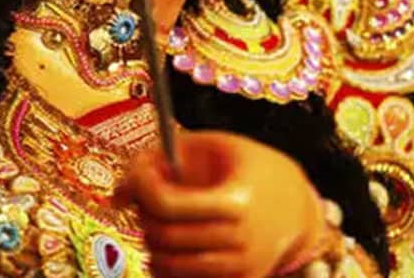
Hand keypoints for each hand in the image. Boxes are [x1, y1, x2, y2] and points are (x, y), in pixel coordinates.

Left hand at [116, 131, 326, 277]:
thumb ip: (161, 157)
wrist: (297, 207)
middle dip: (143, 212)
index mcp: (237, 201)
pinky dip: (165, 265)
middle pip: (162, 235)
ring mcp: (241, 269)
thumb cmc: (248, 168)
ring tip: (159, 218)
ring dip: (150, 240)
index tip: (138, 175)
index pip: (167, 205)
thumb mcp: (214, 147)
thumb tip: (116, 195)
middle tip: (147, 196)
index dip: (141, 188)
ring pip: (166, 266)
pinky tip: (169, 243)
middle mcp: (241, 241)